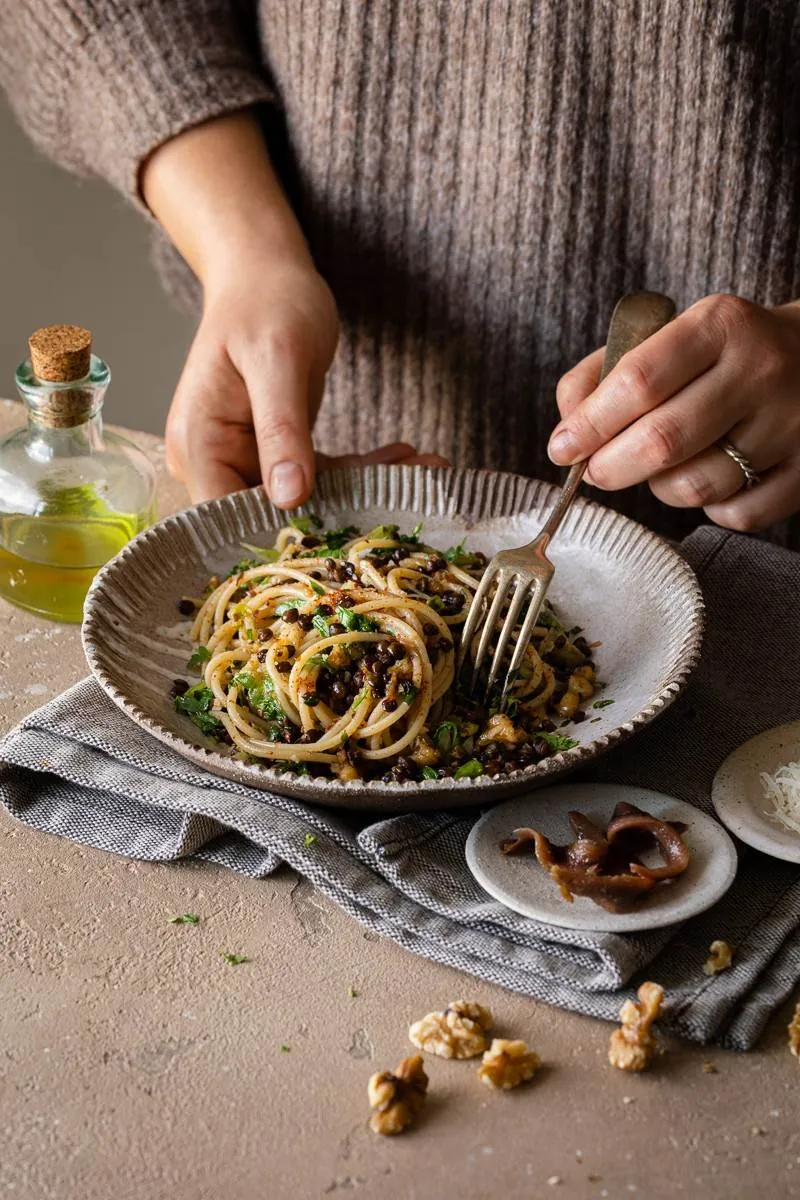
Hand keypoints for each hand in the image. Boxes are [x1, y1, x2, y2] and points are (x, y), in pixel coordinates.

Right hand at [145, 112, 445, 506]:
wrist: (267, 272)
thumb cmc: (266, 302)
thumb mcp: (278, 359)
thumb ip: (282, 428)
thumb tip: (289, 496)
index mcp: (199, 444)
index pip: (226, 519)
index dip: (279, 540)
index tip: (344, 540)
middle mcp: (215, 461)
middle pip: (270, 517)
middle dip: (340, 515)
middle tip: (410, 502)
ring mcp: (246, 459)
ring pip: (306, 499)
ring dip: (364, 491)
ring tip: (426, 474)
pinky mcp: (275, 454)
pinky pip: (320, 477)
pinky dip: (362, 471)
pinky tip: (406, 459)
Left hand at [549, 294, 799, 530]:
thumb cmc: (721, 353)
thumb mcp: (668, 336)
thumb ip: (604, 373)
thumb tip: (567, 428)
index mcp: (720, 326)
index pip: (638, 381)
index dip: (589, 424)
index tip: (562, 448)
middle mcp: (760, 371)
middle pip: (662, 441)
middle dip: (610, 467)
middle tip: (595, 471)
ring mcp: (790, 424)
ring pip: (695, 485)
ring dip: (657, 488)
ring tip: (657, 469)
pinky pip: (736, 514)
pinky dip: (708, 508)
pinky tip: (709, 480)